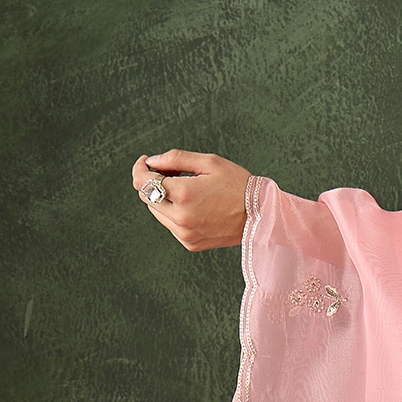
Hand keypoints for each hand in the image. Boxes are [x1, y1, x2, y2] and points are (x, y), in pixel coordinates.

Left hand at [130, 150, 249, 250]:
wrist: (261, 216)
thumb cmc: (238, 185)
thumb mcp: (209, 162)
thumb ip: (175, 158)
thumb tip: (151, 162)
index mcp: (184, 194)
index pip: (143, 181)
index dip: (140, 169)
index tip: (145, 162)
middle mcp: (180, 217)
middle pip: (146, 197)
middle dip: (152, 182)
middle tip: (171, 173)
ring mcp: (184, 233)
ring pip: (156, 212)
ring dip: (162, 199)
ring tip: (185, 190)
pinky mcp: (190, 243)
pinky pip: (170, 225)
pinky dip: (174, 213)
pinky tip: (193, 206)